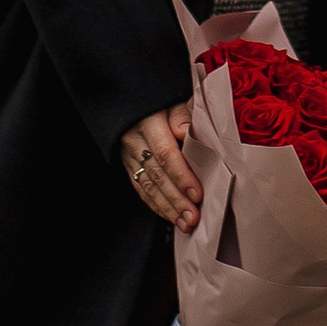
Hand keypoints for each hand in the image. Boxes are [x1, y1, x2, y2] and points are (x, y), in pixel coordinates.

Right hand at [119, 102, 200, 230]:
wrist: (135, 104)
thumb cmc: (162, 104)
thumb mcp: (173, 101)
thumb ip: (182, 116)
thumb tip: (188, 133)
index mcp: (148, 123)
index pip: (165, 154)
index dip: (181, 176)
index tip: (196, 194)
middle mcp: (135, 142)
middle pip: (156, 175)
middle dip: (176, 199)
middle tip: (193, 217)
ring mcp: (129, 157)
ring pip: (148, 187)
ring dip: (168, 208)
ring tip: (186, 224)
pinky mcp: (129, 167)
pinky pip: (142, 190)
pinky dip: (157, 206)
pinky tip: (171, 217)